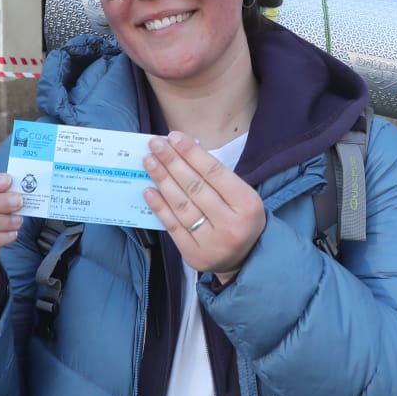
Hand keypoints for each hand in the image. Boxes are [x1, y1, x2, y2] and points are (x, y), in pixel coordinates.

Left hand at [142, 133, 265, 277]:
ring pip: (182, 206)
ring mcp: (212, 243)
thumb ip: (217, 178)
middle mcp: (231, 225)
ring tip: (149, 162)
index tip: (174, 137)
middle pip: (195, 188)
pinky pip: (173, 227)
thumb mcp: (241, 195)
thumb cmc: (240, 218)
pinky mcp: (195, 256)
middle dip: (173, 162)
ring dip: (162, 180)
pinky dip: (159, 207)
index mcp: (247, 205)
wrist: (246, 259)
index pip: (215, 173)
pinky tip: (149, 190)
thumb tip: (182, 151)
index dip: (192, 153)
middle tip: (155, 144)